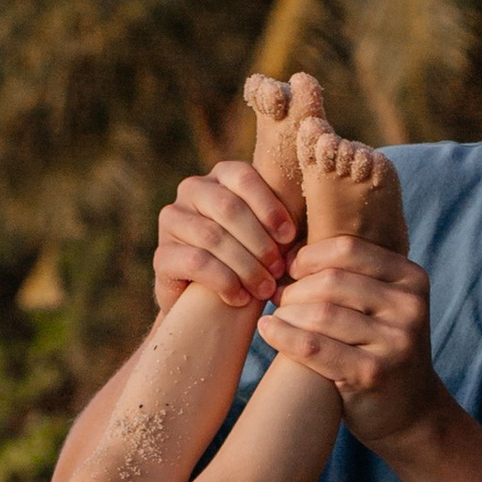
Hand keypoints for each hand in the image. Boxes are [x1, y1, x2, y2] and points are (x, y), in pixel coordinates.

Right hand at [154, 158, 296, 313]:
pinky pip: (196, 262)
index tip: (290, 237)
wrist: (211, 304)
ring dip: (246, 266)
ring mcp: (172, 221)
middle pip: (227, 207)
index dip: (268, 206)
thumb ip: (285, 223)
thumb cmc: (252, 262)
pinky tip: (240, 298)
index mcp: (220, 177)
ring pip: (212, 236)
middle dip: (259, 241)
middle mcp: (192, 190)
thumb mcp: (271, 237)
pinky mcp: (161, 255)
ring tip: (265, 290)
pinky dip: (224, 282)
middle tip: (279, 270)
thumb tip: (320, 217)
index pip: (243, 177)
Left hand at [258, 243, 442, 452]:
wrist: (410, 413)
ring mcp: (394, 342)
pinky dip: (283, 336)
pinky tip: (268, 331)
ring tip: (275, 317)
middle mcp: (409, 307)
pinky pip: (314, 346)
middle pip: (331, 280)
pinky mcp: (372, 374)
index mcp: (412, 279)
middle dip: (294, 288)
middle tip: (275, 297)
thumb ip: (350, 274)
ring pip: (320, 313)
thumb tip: (289, 242)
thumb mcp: (381, 306)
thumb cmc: (380, 350)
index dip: (308, 257)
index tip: (288, 271)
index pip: (347, 249)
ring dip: (286, 313)